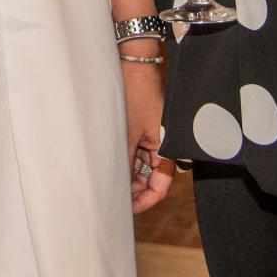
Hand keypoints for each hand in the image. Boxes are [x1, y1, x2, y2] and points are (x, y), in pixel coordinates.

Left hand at [122, 57, 172, 212]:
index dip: (145, 201)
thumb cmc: (135, 96)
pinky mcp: (143, 129)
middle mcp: (163, 146)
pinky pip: (136, 153)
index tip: (128, 210)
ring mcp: (153, 138)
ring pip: (141, 167)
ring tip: (108, 184)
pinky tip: (110, 168)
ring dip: (127, 176)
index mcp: (168, 149)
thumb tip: (116, 189)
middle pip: (151, 179)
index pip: (161, 186)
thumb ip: (124, 163)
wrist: (133, 66)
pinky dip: (125, 162)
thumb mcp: (127, 134)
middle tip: (114, 199)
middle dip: (134, 190)